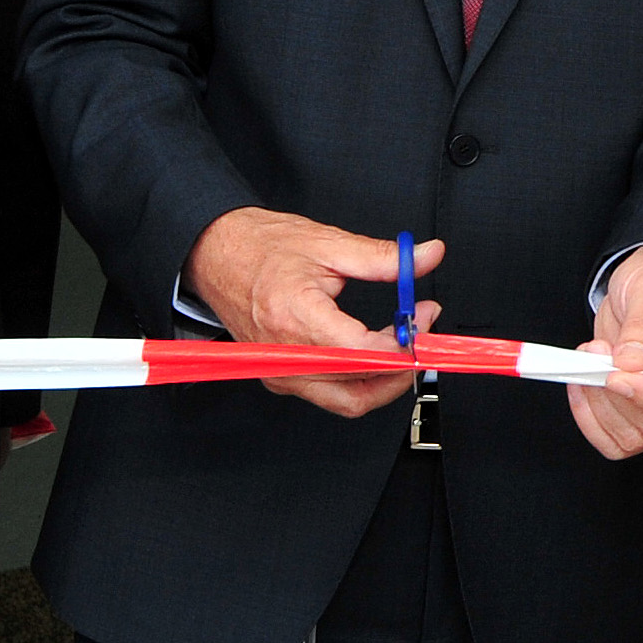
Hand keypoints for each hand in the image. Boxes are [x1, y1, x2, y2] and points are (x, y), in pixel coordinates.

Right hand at [183, 209, 443, 419]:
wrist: (214, 254)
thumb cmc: (260, 247)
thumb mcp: (329, 242)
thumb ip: (384, 258)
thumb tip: (428, 256)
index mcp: (295, 318)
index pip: (362, 353)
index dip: (403, 343)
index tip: (424, 318)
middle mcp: (285, 356)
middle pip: (360, 387)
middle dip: (402, 365)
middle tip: (422, 332)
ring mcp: (280, 372)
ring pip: (347, 400)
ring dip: (384, 379)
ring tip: (403, 342)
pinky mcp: (280, 377)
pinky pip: (330, 393)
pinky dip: (360, 379)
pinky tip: (375, 349)